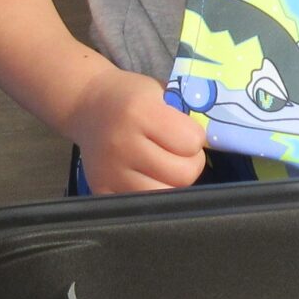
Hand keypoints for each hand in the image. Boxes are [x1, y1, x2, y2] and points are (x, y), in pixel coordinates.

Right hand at [66, 65, 206, 192]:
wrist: (87, 104)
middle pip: (182, 174)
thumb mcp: (160, 93)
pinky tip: (146, 176)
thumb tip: (212, 144)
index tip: (186, 132)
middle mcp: (122, 143)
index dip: (196, 138)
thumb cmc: (131, 97)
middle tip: (180, 153)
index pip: (191, 142)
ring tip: (165, 167)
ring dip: (173, 182)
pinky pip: (142, 205)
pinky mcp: (101, 189)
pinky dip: (151, 193)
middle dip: (189, 163)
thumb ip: (184, 117)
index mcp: (140, 112)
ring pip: (165, 194)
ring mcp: (110, 171)